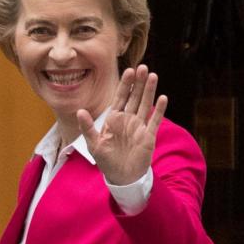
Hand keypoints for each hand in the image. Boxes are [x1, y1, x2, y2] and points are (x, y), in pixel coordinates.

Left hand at [77, 64, 167, 185]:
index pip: (121, 97)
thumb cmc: (106, 160)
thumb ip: (88, 127)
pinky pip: (155, 120)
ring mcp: (139, 126)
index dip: (125, 85)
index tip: (129, 71)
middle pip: (135, 97)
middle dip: (138, 83)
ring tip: (153, 76)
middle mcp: (128, 120)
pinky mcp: (148, 136)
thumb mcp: (93, 144)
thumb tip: (80, 111)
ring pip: (145, 105)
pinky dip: (159, 110)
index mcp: (114, 119)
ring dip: (149, 91)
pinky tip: (163, 98)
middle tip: (143, 67)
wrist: (121, 176)